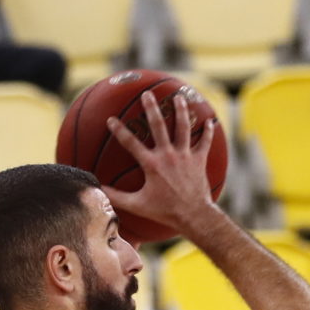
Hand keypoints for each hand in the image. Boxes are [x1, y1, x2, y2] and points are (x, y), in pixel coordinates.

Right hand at [100, 89, 219, 238]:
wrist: (193, 216)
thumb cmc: (164, 211)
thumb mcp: (137, 205)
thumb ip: (117, 197)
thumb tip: (99, 190)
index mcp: (152, 164)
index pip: (131, 143)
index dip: (119, 130)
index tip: (111, 119)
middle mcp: (168, 155)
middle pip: (159, 126)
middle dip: (152, 108)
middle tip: (147, 94)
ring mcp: (185, 156)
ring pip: (183, 128)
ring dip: (181, 111)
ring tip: (178, 97)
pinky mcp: (199, 160)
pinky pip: (205, 142)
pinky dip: (208, 132)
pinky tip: (210, 121)